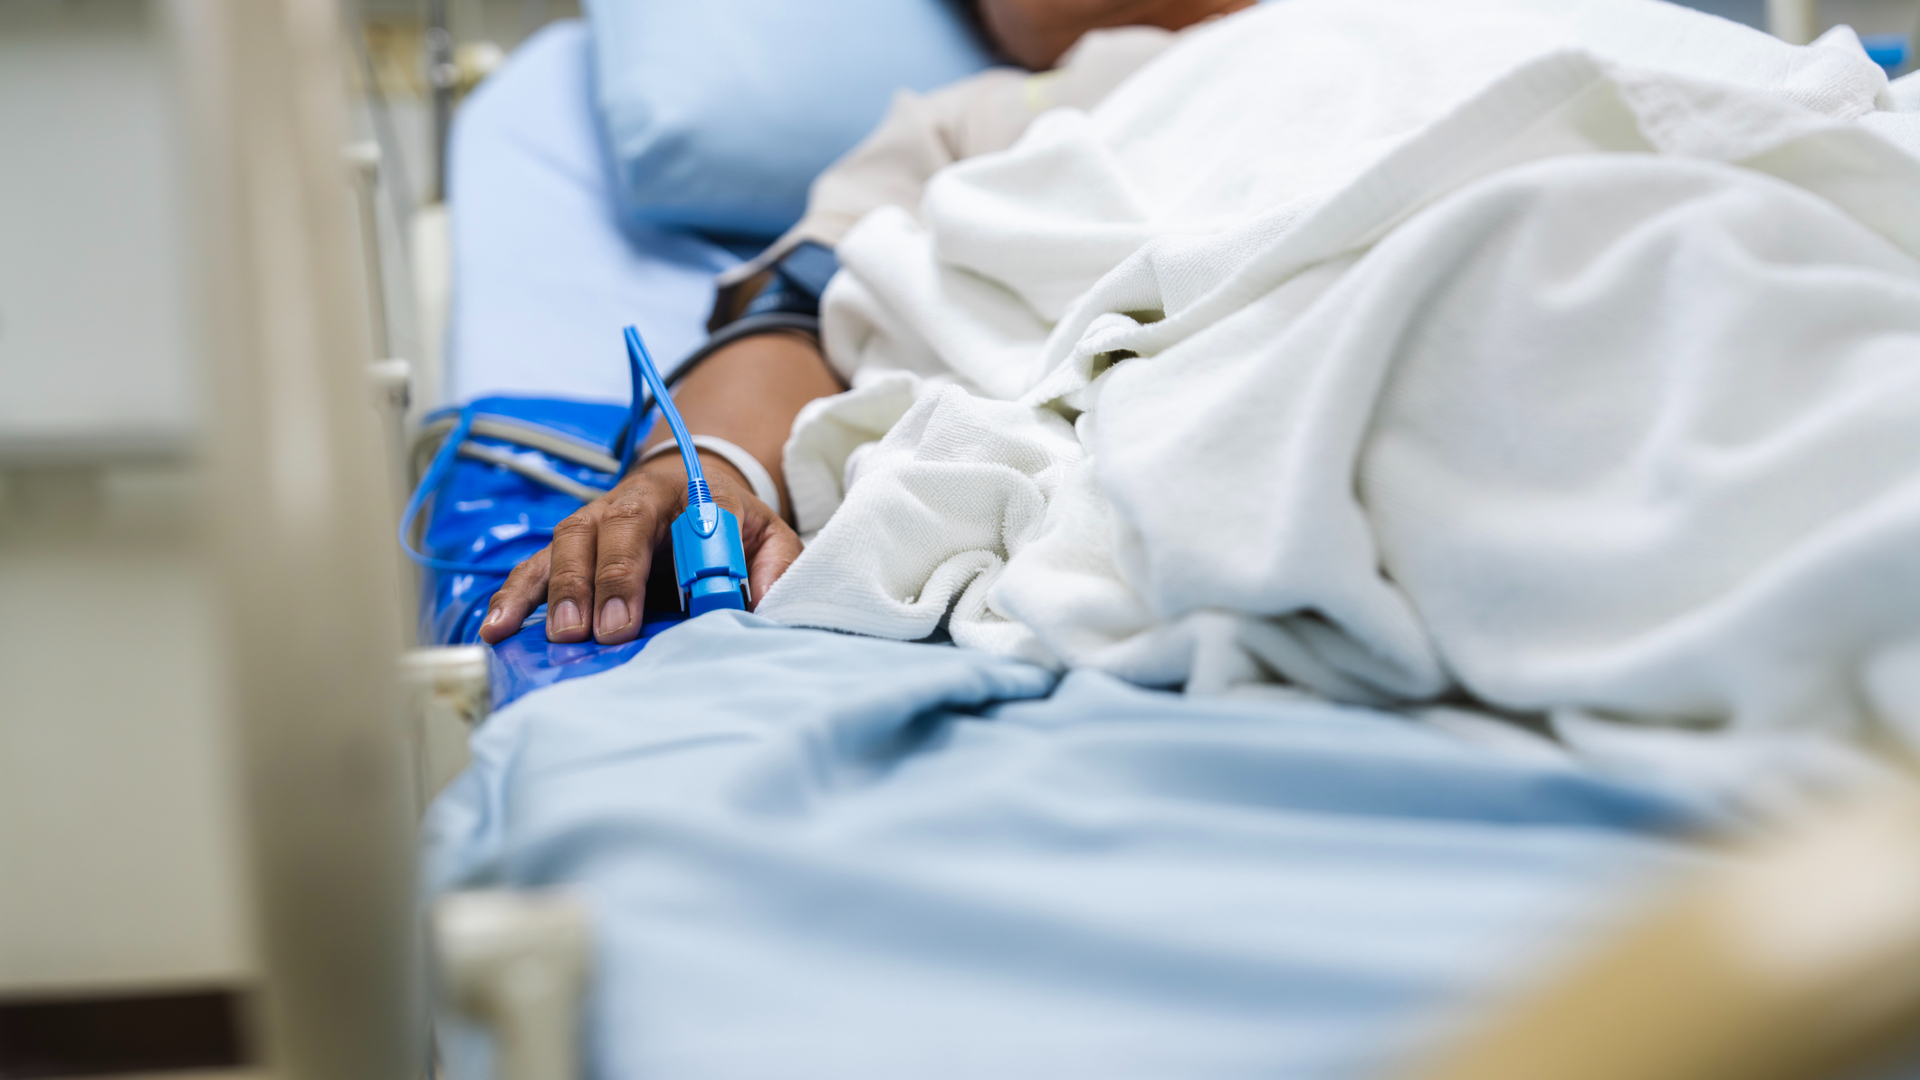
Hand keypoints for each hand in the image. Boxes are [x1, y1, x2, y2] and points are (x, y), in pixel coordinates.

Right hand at [478, 450, 801, 645]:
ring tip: (543, 633)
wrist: (695, 489)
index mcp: (684, 496)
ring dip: (553, 590)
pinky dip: (514, 594)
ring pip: (564, 544)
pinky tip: (496, 627)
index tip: (630, 617)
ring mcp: (594, 523)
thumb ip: (774, 568)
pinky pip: (535, 567)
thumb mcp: (768, 537)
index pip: (657, 524)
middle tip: (593, 633)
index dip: (640, 569)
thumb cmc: (732, 523)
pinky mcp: (569, 548)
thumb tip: (762, 605)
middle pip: (603, 532)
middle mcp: (630, 503)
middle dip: (595, 583)